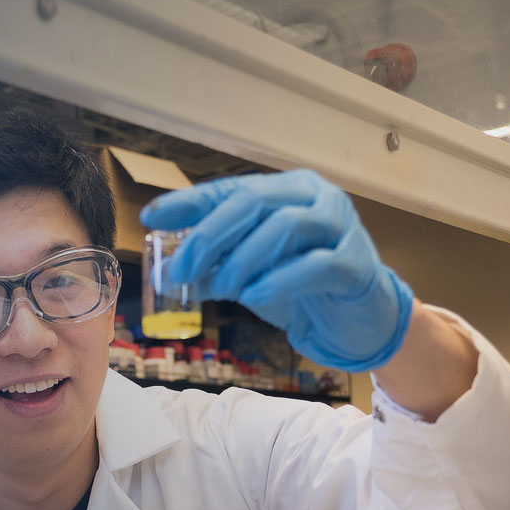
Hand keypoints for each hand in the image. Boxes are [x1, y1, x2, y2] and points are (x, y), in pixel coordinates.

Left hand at [139, 170, 413, 371]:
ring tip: (220, 288)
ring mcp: (342, 227)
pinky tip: (254, 297)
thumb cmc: (299, 284)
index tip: (152, 219)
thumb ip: (215, 259)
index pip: (230, 189)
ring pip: (285, 226)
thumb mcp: (250, 268)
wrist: (355, 320)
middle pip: (254, 202)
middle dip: (209, 236)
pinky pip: (316, 265)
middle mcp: (316, 198)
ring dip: (242, 259)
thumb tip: (169, 265)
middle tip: (180, 269)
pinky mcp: (358, 265)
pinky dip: (279, 281)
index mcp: (286, 189)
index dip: (189, 204)